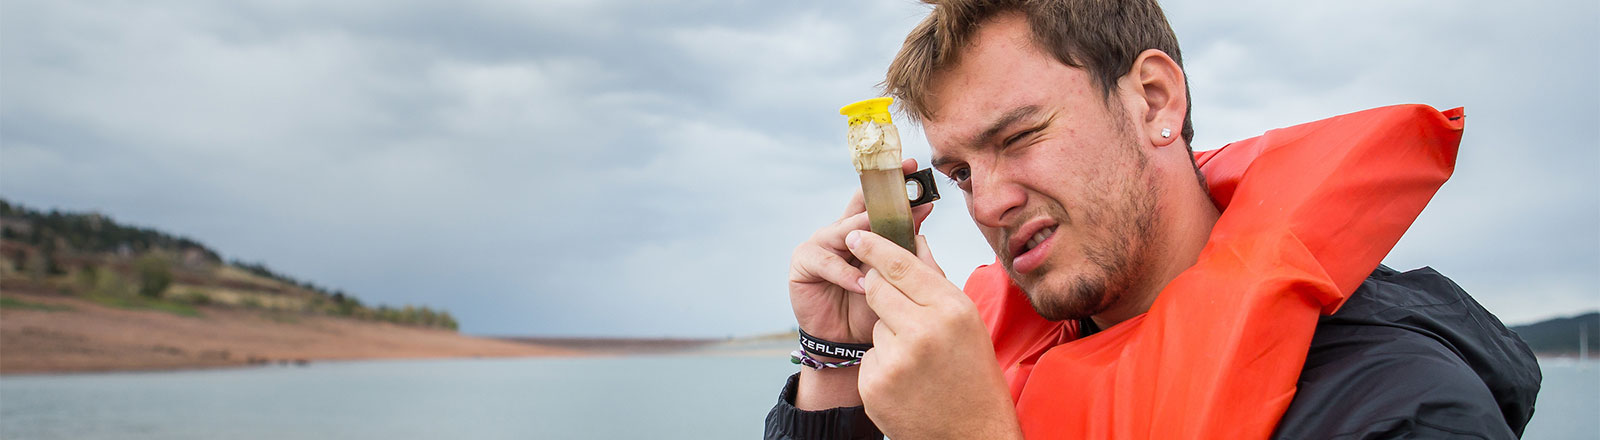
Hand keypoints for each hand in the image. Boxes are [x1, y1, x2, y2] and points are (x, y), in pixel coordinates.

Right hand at [787, 158, 931, 343]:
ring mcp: (820, 244)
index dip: (893, 182)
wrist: (848, 343)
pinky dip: (844, 274)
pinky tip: (861, 285)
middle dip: (879, 196)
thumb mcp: (894, 276)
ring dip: (863, 238)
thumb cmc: (872, 308)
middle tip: (900, 185)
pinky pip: (825, 262)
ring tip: (881, 246)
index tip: (913, 166)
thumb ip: (906, 246)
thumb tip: (924, 210)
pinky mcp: (804, 263)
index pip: (878, 200)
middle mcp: (841, 232)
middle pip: (859, 208)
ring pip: (843, 232)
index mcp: (864, 231)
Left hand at [846, 230, 1021, 438]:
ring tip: (918, 360)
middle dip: (880, 290)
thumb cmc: (973, 374)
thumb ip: (936, 280)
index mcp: (950, 310)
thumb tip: (916, 240)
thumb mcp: (966, 321)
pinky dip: (881, 365)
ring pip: (874, 325)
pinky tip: (906, 380)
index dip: (874, 246)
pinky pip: (868, 357)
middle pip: (876, 288)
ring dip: (888, 335)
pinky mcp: (874, 385)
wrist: (972, 432)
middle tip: (899, 308)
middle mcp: (922, 332)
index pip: (900, 264)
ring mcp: (895, 361)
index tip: (856, 234)